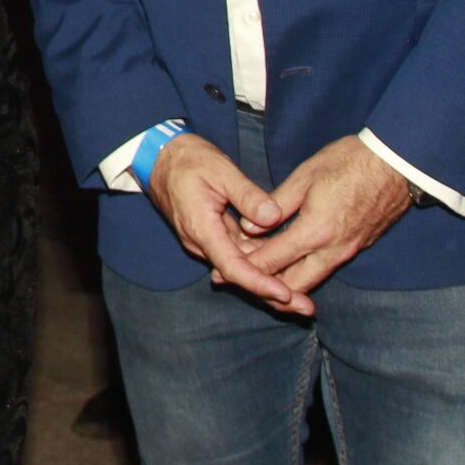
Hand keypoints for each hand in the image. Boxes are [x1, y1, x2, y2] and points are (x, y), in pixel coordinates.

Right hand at [146, 135, 296, 310]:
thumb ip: (248, 195)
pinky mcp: (211, 235)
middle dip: (272, 293)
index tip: (286, 294)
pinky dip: (258, 261)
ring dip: (268, 279)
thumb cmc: (188, 159)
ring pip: (239, 266)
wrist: (158, 157)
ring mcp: (205, 240)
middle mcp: (201, 242)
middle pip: (238, 276)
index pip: (233, 267)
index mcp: (202, 228)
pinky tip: (283, 265)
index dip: (260, 283)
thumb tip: (273, 217)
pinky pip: (236, 253)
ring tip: (301, 295)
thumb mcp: (221, 170)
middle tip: (306, 307)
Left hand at [242, 136, 417, 310]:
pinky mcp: (357, 248)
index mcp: (316, 231)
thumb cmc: (350, 162)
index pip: (272, 261)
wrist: (397, 163)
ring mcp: (348, 251)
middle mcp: (333, 249)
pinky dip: (303, 272)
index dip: (244, 268)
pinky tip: (287, 263)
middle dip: (263, 287)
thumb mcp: (306, 175)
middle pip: (292, 285)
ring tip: (258, 277)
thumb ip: (277, 204)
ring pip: (311, 281)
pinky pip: (325, 269)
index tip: (222, 272)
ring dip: (284, 283)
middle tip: (237, 281)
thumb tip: (250, 227)